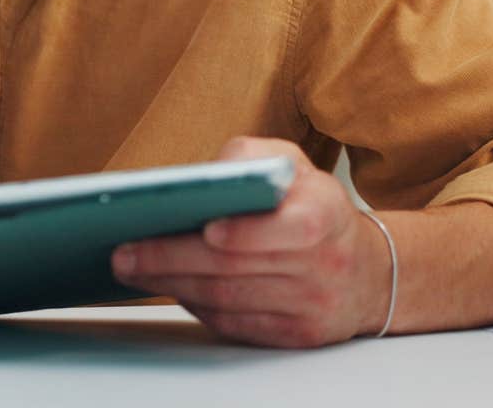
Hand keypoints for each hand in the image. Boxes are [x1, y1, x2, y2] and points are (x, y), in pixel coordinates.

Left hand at [111, 137, 393, 347]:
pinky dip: (197, 306)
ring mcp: (310, 307)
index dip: (245, 232)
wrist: (367, 273)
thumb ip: (252, 156)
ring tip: (133, 269)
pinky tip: (171, 287)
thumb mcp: (296, 165)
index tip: (205, 228)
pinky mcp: (295, 336)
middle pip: (237, 269)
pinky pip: (235, 325)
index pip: (286, 229)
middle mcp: (323, 265)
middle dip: (173, 261)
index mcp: (324, 215)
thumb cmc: (316, 208)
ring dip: (174, 285)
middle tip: (125, 254)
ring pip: (229, 301)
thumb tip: (206, 174)